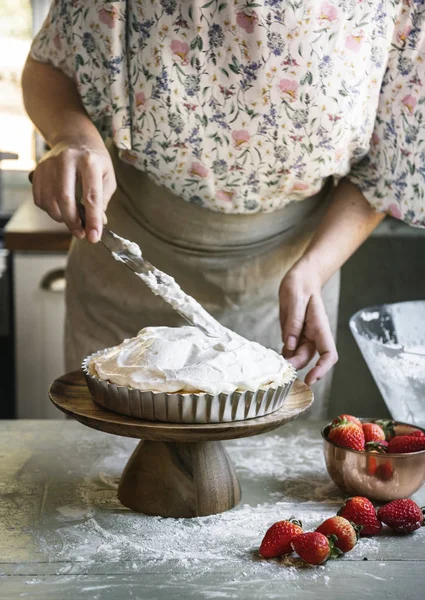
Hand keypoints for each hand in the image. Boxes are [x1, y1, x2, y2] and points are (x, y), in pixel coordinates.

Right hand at [32, 137, 115, 242]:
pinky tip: (60, 208)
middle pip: (65, 198)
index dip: (93, 219)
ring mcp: (49, 165)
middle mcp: (66, 161)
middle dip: (73, 222)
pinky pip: (40, 199)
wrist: (74, 138)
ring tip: (73, 219)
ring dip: (61, 218)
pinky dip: (50, 211)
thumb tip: (98, 223)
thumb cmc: (94, 160)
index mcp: (89, 162)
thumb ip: (103, 200)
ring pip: (50, 201)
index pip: (91, 196)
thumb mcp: (107, 176)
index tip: (94, 236)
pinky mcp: (38, 171)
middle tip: (81, 234)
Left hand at [279, 262, 337, 384]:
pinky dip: (283, 354)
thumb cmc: (300, 285)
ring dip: (287, 361)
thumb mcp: (294, 301)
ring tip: (274, 362)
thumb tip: (289, 346)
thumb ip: (293, 324)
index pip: (329, 354)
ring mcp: (305, 335)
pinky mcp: (295, 334)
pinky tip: (273, 355)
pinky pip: (290, 349)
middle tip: (279, 367)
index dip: (322, 369)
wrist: (300, 278)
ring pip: (297, 355)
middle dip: (295, 365)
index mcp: (320, 327)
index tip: (310, 379)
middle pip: (308, 358)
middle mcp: (314, 335)